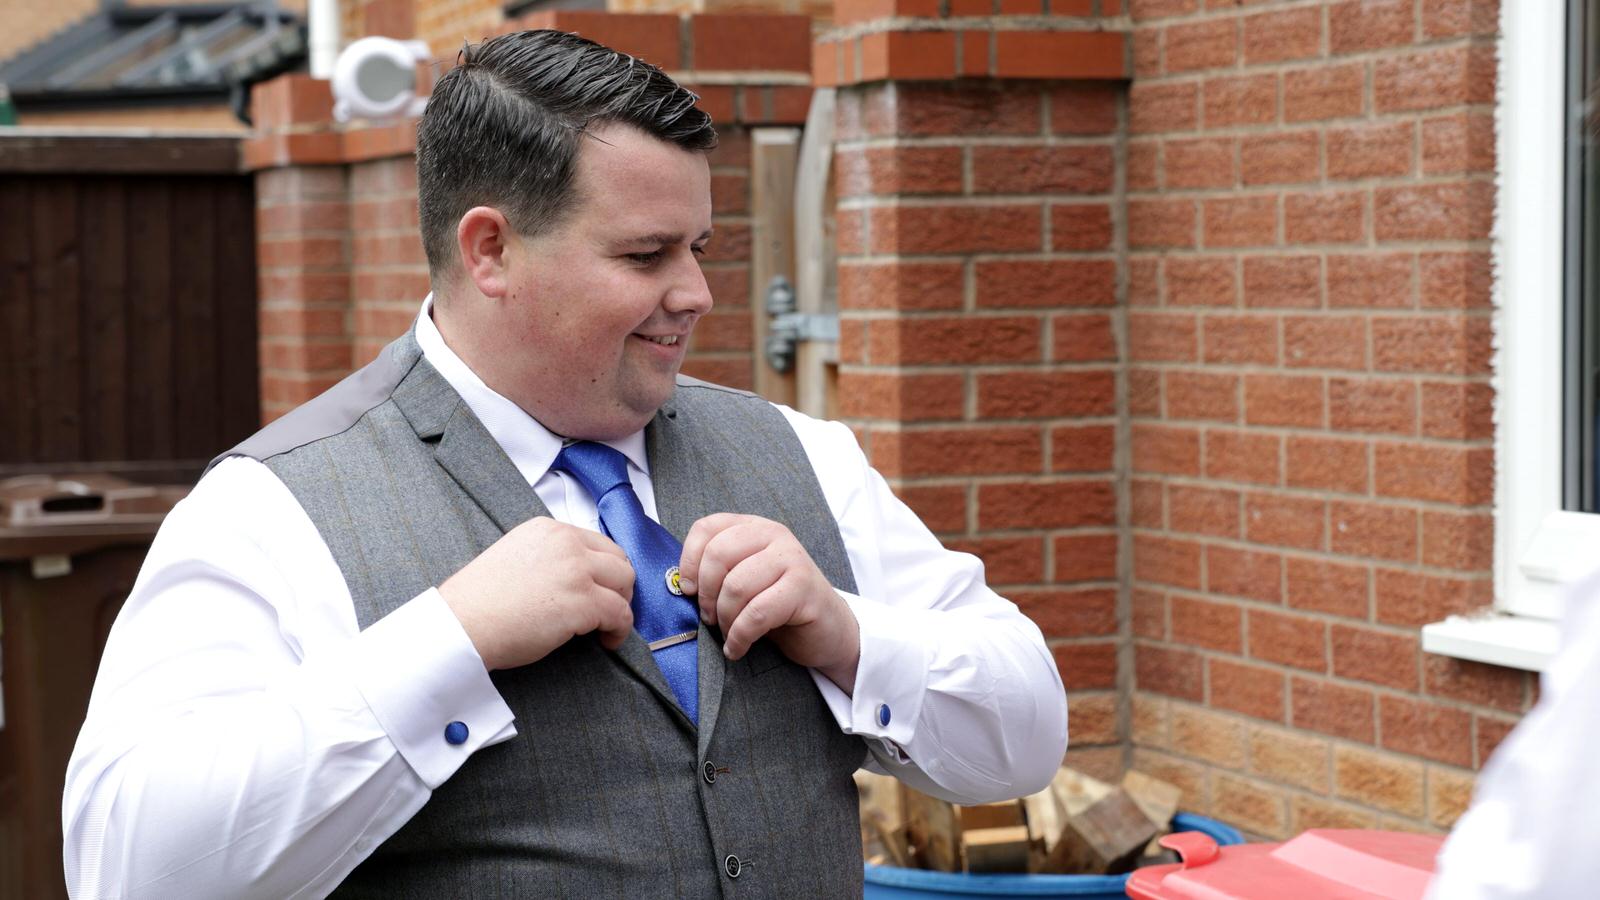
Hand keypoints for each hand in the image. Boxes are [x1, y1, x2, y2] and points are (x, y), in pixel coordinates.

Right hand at [439, 517, 634, 669]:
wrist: (462, 623)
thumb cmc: (479, 600)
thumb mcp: (515, 556)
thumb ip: (548, 557)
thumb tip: (574, 578)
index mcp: (548, 529)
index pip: (597, 543)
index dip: (604, 569)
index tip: (602, 587)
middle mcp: (566, 543)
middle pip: (618, 559)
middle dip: (619, 584)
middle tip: (610, 606)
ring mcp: (576, 571)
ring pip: (625, 582)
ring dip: (622, 605)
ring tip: (608, 625)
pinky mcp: (583, 602)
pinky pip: (620, 613)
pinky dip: (620, 630)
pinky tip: (608, 640)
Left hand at [678, 513, 859, 692]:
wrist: (826, 629)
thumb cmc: (777, 606)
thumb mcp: (744, 580)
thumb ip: (717, 572)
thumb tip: (680, 584)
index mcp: (754, 527)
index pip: (707, 528)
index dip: (689, 560)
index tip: (688, 591)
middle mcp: (774, 535)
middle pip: (718, 554)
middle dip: (706, 594)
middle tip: (709, 619)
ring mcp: (792, 559)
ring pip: (736, 586)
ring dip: (724, 620)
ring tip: (728, 634)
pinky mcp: (804, 588)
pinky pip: (757, 613)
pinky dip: (740, 637)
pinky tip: (738, 648)